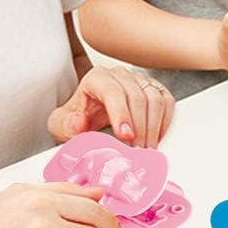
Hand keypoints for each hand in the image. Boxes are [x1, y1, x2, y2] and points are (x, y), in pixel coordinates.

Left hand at [47, 66, 174, 149]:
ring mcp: (138, 80)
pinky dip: (165, 121)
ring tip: (146, 150)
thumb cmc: (75, 120)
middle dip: (140, 129)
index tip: (125, 137)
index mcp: (96, 79)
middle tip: (138, 153)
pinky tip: (156, 137)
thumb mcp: (60, 125)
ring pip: (155, 98)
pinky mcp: (153, 88)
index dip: (121, 114)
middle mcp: (119, 75)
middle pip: (137, 97)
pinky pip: (166, 100)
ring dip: (154, 127)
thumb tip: (79, 122)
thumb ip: (65, 124)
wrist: (86, 117)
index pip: (113, 92)